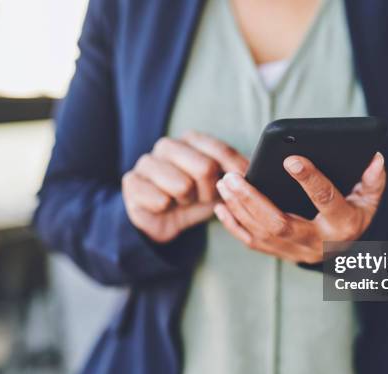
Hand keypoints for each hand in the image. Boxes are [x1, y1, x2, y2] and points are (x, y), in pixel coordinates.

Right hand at [122, 131, 247, 242]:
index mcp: (191, 140)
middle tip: (202, 197)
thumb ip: (236, 173)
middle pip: (204, 167)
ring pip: (182, 185)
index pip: (221, 150)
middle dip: (209, 191)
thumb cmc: (195, 198)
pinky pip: (160, 200)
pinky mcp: (132, 182)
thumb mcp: (221, 184)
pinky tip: (164, 207)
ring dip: (187, 201)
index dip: (234, 172)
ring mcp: (147, 162)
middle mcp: (167, 145)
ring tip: (183, 201)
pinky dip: (167, 209)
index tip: (240, 185)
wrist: (163, 220)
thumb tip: (255, 169)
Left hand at [214, 152, 385, 263]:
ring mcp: (295, 252)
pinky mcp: (279, 254)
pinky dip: (234, 226)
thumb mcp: (369, 199)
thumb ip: (373, 179)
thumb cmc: (353, 215)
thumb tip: (375, 157)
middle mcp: (316, 242)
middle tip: (233, 176)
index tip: (290, 158)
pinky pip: (252, 243)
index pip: (325, 200)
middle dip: (253, 199)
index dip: (310, 179)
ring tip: (224, 183)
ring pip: (261, 233)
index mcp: (342, 225)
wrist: (342, 249)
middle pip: (279, 223)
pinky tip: (221, 206)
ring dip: (238, 208)